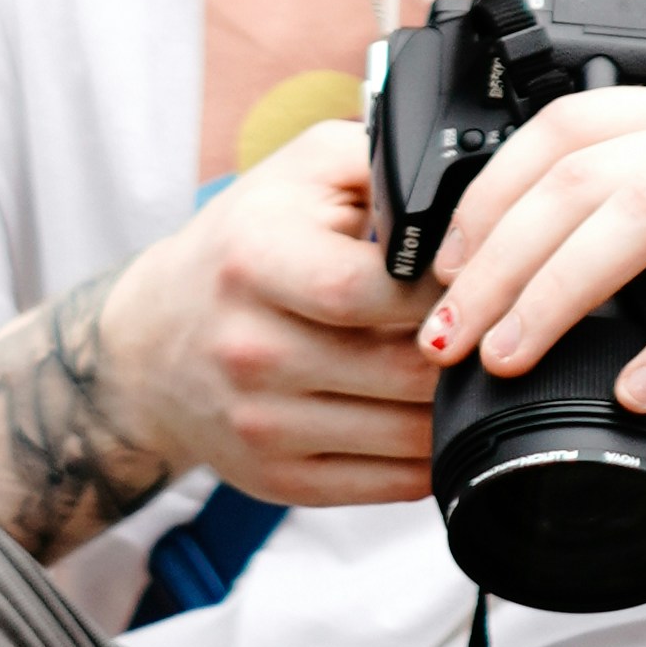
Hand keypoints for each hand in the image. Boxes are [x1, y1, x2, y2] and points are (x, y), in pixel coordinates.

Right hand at [95, 115, 442, 511]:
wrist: (152, 343)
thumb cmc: (242, 245)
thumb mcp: (299, 173)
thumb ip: (382, 162)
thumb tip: (466, 189)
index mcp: (255, 260)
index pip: (367, 290)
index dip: (439, 288)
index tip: (473, 279)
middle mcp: (251, 349)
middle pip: (399, 370)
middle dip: (463, 352)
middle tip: (494, 330)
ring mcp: (262, 425)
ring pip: (405, 435)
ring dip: (455, 407)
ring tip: (472, 372)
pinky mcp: (277, 479)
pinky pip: (387, 484)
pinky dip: (430, 457)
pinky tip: (437, 419)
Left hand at [422, 79, 645, 414]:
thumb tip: (566, 308)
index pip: (566, 125)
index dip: (490, 195)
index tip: (443, 270)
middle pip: (582, 171)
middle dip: (497, 254)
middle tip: (449, 331)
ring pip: (638, 213)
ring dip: (555, 290)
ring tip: (511, 356)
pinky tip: (635, 390)